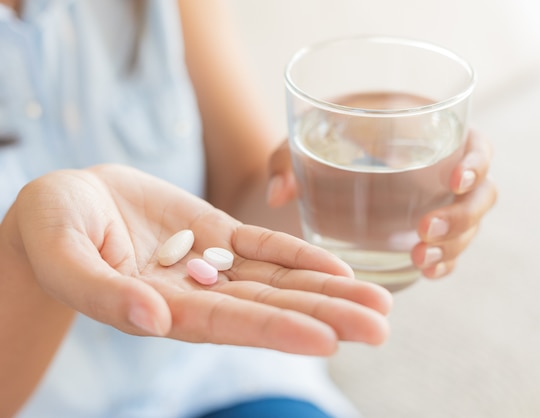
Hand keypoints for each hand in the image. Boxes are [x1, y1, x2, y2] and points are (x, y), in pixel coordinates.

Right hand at [12, 164, 390, 355]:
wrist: (65, 203)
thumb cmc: (50, 230)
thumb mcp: (62, 257)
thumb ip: (101, 292)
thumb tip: (151, 318)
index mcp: (160, 310)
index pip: (228, 325)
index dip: (276, 330)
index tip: (327, 339)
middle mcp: (196, 295)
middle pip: (270, 308)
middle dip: (325, 317)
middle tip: (380, 328)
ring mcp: (212, 264)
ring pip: (279, 281)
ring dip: (328, 290)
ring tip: (379, 303)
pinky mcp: (217, 233)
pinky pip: (264, 247)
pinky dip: (301, 255)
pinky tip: (339, 267)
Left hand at [267, 131, 496, 278]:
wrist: (328, 157)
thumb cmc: (325, 137)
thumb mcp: (304, 139)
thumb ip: (288, 159)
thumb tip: (278, 195)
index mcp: (432, 133)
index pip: (477, 146)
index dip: (477, 163)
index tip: (455, 179)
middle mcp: (446, 170)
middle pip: (482, 195)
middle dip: (461, 216)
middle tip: (425, 230)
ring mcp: (441, 203)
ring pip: (470, 227)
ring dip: (453, 245)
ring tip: (419, 258)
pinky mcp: (430, 230)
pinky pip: (451, 249)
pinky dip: (444, 262)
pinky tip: (426, 271)